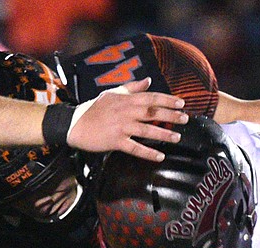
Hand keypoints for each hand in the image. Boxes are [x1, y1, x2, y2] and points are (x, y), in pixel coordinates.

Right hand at [66, 79, 188, 161]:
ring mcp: (120, 127)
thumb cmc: (94, 108)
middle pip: (151, 113)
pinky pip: (134, 148)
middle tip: (186, 119)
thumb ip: (132, 87)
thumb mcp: (112, 93)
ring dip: (163, 134)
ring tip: (178, 137)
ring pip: (146, 130)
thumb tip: (148, 80)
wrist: (74, 124)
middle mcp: (125, 112)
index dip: (167, 100)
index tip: (181, 103)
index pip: (150, 98)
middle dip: (170, 115)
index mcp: (125, 100)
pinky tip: (160, 156)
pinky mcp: (115, 141)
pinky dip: (148, 152)